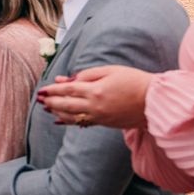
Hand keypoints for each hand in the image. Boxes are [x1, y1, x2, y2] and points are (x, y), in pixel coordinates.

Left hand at [36, 65, 152, 130]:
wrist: (154, 102)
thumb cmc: (134, 81)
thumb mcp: (110, 71)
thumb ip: (87, 75)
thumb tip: (66, 80)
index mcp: (95, 90)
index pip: (68, 90)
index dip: (53, 90)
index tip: (42, 90)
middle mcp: (95, 106)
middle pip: (66, 105)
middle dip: (51, 102)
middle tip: (39, 100)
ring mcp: (99, 117)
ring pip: (72, 116)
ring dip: (57, 113)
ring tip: (46, 109)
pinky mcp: (104, 123)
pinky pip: (82, 123)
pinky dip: (69, 122)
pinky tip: (60, 121)